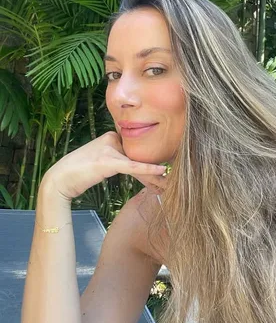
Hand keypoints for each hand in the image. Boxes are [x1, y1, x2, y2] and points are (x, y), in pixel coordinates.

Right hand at [41, 131, 166, 200]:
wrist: (59, 180)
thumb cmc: (79, 173)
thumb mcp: (102, 162)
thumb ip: (117, 159)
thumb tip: (135, 166)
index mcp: (112, 137)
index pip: (136, 152)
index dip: (150, 167)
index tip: (162, 176)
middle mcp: (112, 139)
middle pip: (139, 157)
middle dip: (154, 172)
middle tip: (169, 182)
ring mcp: (110, 149)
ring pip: (138, 163)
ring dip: (154, 176)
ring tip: (168, 185)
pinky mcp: (108, 161)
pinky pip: (132, 166)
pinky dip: (148, 169)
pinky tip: (161, 171)